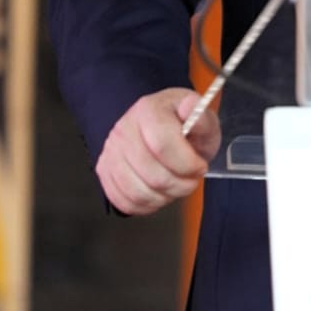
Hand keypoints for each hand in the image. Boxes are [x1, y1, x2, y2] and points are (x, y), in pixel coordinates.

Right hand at [96, 88, 220, 215]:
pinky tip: (160, 193)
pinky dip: (147, 205)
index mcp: (148, 110)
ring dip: (164, 197)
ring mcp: (111, 151)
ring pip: (137, 192)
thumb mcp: (205, 121)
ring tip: (177, 185)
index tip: (200, 166)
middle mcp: (124, 129)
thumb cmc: (186, 128)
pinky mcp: (105, 171)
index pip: (162, 145)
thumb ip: (203, 119)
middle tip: (192, 179)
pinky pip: (124, 201)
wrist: (164, 132)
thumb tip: (190, 106)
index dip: (186, 164)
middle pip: (152, 174)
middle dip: (180, 185)